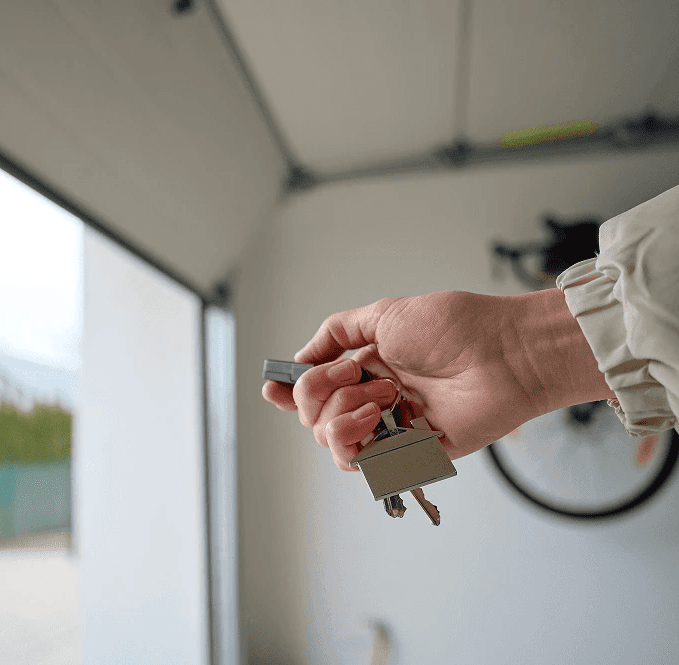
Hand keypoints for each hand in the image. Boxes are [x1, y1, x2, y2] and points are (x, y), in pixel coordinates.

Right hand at [263, 290, 608, 469]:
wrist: (504, 352)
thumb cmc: (457, 327)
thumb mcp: (385, 314)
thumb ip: (337, 333)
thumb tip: (301, 357)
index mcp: (367, 368)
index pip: (316, 389)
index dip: (290, 393)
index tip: (273, 389)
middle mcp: (375, 400)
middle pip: (314, 418)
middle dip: (318, 395)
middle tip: (354, 375)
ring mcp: (392, 428)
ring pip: (332, 444)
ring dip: (339, 418)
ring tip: (378, 397)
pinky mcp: (412, 454)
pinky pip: (365, 464)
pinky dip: (357, 441)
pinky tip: (377, 415)